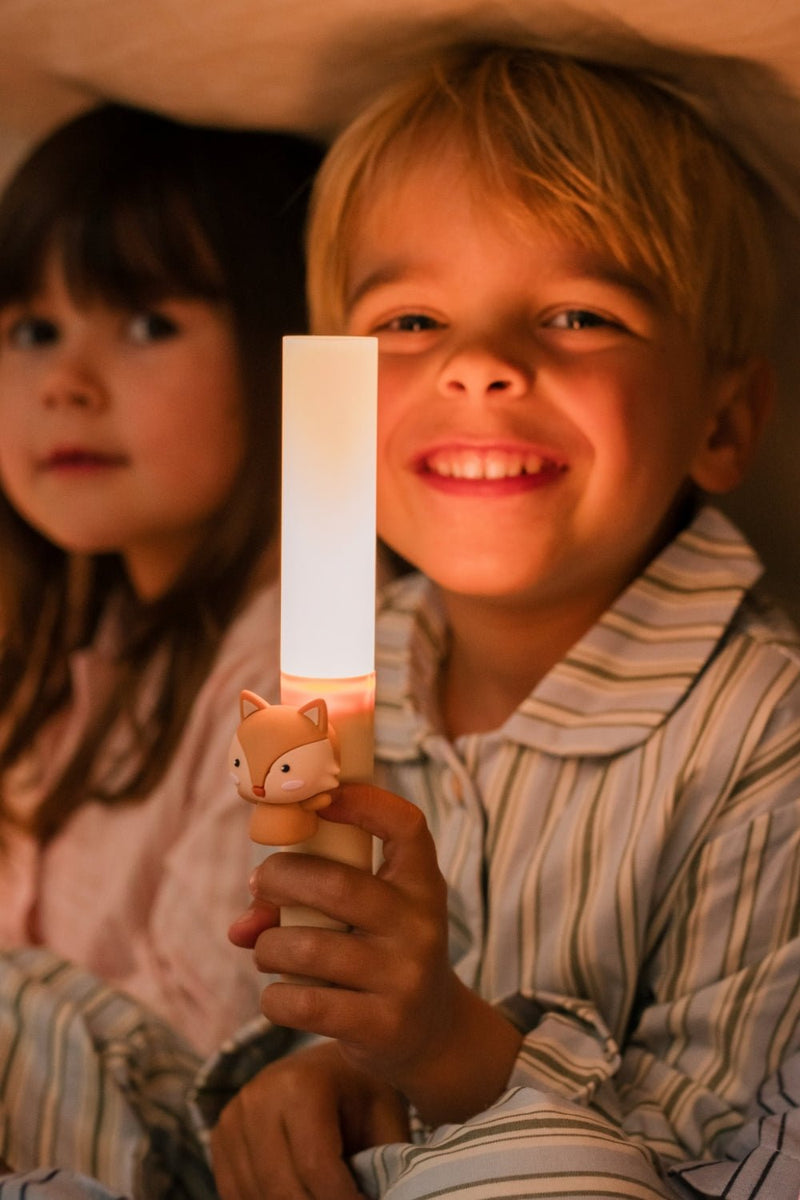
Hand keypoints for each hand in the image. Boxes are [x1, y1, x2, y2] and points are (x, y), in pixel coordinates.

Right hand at [211, 1040, 408, 1199]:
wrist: (328, 1065)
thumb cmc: (363, 1093)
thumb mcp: (385, 1117)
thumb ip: (385, 1161)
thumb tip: (382, 1198)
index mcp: (302, 1084)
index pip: (317, 1167)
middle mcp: (259, 1095)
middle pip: (282, 1187)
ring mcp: (233, 1116)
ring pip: (257, 1195)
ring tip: (325, 1197)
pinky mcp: (218, 1136)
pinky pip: (236, 1193)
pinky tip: (299, 1193)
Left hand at [236, 783, 521, 1124]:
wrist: (431, 1033)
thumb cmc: (381, 954)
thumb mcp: (367, 918)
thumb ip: (310, 901)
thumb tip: (238, 927)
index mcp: (422, 883)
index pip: (406, 825)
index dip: (363, 800)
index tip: (320, 798)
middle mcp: (420, 924)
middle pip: (336, 884)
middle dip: (280, 878)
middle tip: (260, 882)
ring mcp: (404, 977)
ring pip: (307, 947)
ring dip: (268, 946)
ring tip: (267, 950)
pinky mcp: (382, 1025)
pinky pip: (302, 1003)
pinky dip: (274, 998)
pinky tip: (280, 996)